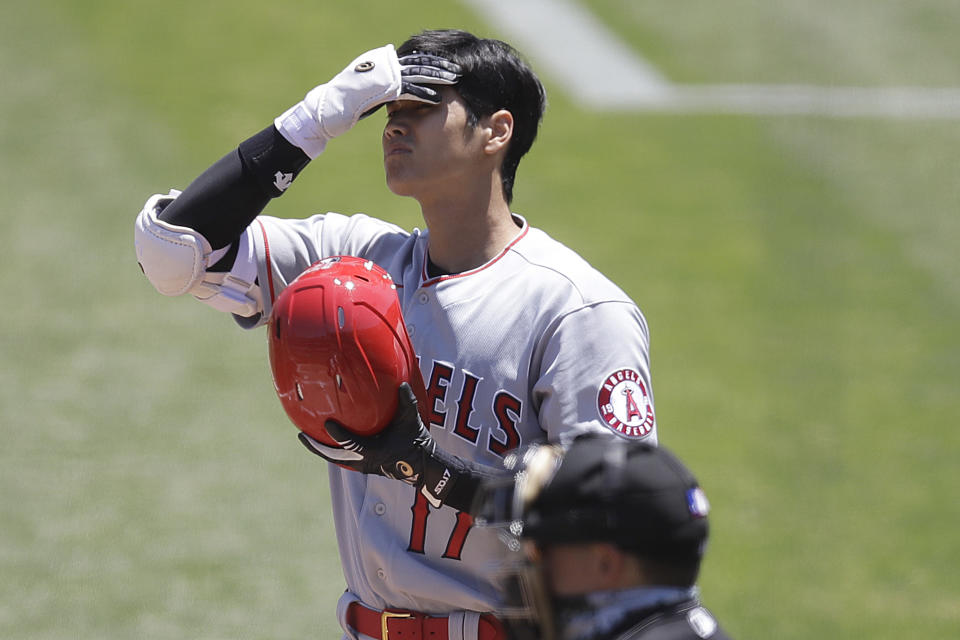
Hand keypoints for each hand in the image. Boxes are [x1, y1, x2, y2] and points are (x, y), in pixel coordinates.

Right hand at [275, 45, 460, 157]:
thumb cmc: (345, 105)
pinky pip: (408, 90)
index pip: (410, 58)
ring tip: (454, 81)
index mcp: (380, 61)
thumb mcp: (367, 91)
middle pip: (417, 62)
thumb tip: (396, 93)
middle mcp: (382, 64)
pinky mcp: (382, 89)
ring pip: (417, 73)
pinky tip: (438, 99)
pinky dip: (425, 94)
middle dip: (438, 66)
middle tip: (456, 70)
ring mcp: (382, 75)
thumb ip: (382, 87)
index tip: (444, 64)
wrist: (328, 110)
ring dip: (437, 77)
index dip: (429, 61)